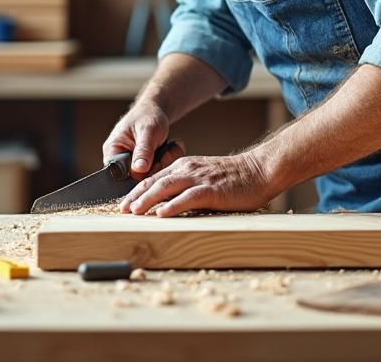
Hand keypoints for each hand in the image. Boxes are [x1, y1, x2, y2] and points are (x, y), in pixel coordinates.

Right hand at [102, 103, 184, 178]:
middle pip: (136, 179)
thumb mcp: (147, 131)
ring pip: (148, 177)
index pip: (118, 175)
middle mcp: (119, 161)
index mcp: (112, 151)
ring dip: (163, 164)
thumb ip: (143, 150)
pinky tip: (169, 150)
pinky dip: (166, 162)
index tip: (152, 165)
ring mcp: (132, 165)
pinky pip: (156, 173)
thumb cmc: (147, 116)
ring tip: (168, 148)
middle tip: (164, 153)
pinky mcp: (144, 166)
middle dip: (154, 168)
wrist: (156, 111)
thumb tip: (138, 169)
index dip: (136, 175)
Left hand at [121, 152, 276, 216]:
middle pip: (154, 181)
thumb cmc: (233, 178)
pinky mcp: (212, 189)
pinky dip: (173, 205)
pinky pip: (188, 197)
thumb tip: (166, 204)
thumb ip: (186, 187)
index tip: (124, 203)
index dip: (137, 191)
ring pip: (166, 187)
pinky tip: (162, 213)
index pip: (153, 178)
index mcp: (184, 167)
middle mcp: (188, 170)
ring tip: (134, 211)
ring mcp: (199, 178)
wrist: (258, 170)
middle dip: (135, 196)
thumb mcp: (203, 178)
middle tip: (121, 210)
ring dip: (147, 199)